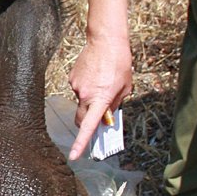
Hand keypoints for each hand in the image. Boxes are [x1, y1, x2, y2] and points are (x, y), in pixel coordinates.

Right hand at [66, 35, 131, 159]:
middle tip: (100, 113)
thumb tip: (107, 116)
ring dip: (91, 98)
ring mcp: (76, 87)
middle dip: (88, 121)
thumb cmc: (119, 63)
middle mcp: (85, 95)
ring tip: (103, 81)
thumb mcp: (125, 87)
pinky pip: (79, 89)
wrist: (105, 40)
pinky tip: (95, 75)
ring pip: (82, 101)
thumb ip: (115, 104)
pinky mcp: (72, 78)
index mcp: (100, 99)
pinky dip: (87, 87)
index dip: (80, 143)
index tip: (74, 155)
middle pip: (81, 118)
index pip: (88, 126)